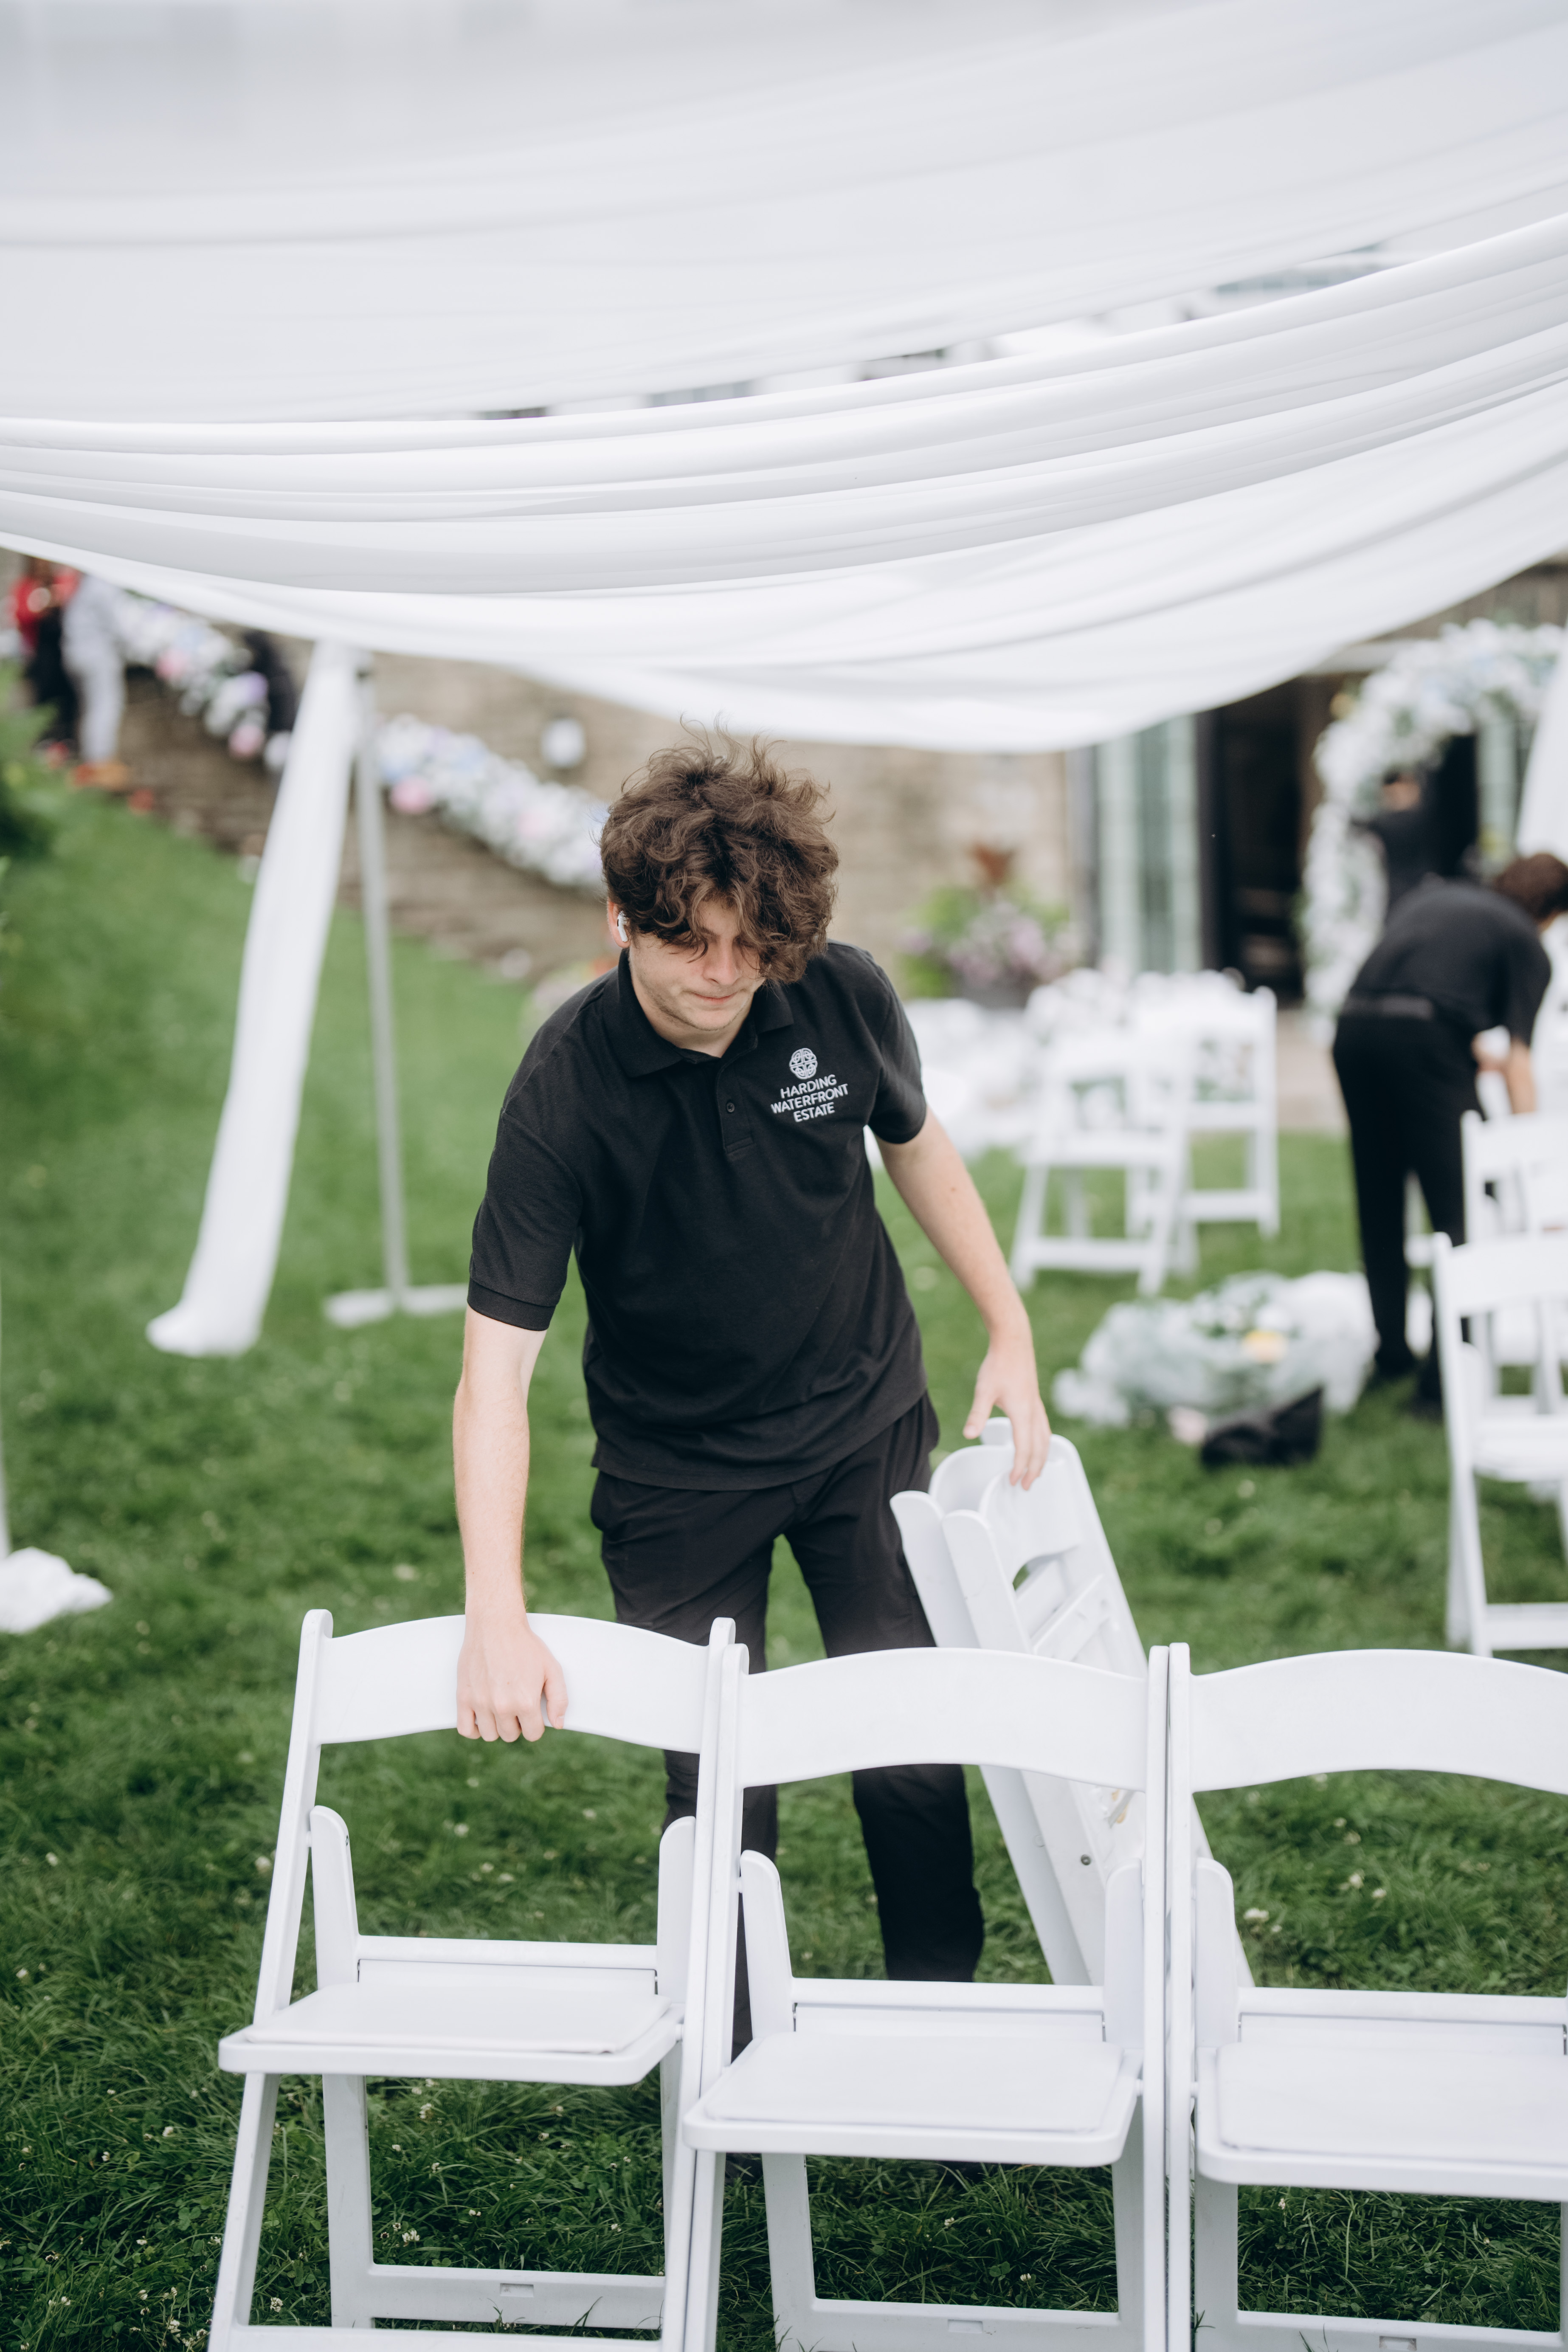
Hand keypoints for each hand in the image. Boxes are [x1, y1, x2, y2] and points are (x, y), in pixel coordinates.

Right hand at [458, 1610, 567, 1742]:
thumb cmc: (524, 1645)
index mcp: (526, 1701)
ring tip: (501, 1709)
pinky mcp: (463, 1697)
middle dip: (517, 1724)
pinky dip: (474, 1729)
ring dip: (497, 1726)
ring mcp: (481, 1703)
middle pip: (511, 1735)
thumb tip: (558, 1724)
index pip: (533, 1733)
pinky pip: (466, 1730)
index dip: (535, 1724)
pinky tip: (482, 1718)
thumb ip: (559, 1699)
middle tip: (516, 1704)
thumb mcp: (552, 1668)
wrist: (495, 1625)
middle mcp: (502, 1706)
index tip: (532, 1712)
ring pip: (490, 1735)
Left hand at [962, 1324, 1050, 1487]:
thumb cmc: (998, 1365)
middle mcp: (1034, 1412)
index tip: (1012, 1481)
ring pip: (1045, 1439)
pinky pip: (1044, 1429)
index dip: (1019, 1467)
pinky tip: (1036, 1445)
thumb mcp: (984, 1390)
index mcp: (1023, 1413)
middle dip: (1034, 1470)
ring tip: (1035, 1472)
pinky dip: (1043, 1444)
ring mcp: (1037, 1406)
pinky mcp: (1035, 1401)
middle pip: (1040, 1448)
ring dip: (1041, 1458)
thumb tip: (969, 1435)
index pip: (1024, 1448)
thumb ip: (977, 1414)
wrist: (1013, 1342)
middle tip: (1025, 1486)